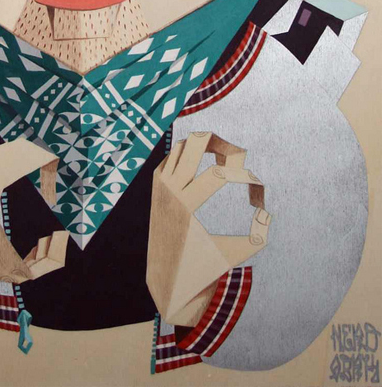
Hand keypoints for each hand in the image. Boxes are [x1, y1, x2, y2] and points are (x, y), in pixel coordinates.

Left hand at [146, 131, 270, 326]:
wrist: (167, 280)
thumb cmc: (204, 269)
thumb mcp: (233, 255)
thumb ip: (258, 237)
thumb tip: (267, 212)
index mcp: (186, 205)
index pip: (218, 173)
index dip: (245, 175)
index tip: (257, 187)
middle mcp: (169, 189)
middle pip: (196, 142)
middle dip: (224, 144)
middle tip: (240, 156)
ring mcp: (160, 184)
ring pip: (183, 145)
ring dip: (207, 146)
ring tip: (226, 160)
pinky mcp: (156, 184)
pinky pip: (172, 156)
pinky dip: (192, 155)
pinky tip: (206, 167)